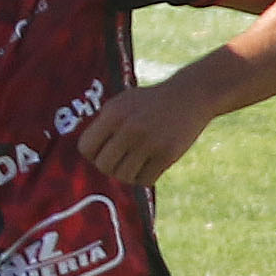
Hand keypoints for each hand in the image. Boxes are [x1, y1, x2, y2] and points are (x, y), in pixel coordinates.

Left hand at [73, 73, 218, 188]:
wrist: (189, 96)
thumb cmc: (149, 103)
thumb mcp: (122, 103)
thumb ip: (103, 126)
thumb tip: (87, 156)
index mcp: (114, 113)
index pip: (86, 148)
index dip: (93, 153)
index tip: (104, 150)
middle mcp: (129, 127)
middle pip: (103, 166)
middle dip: (109, 166)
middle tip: (121, 159)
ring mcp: (149, 142)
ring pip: (123, 176)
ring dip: (127, 174)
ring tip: (135, 162)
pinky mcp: (167, 154)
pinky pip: (145, 180)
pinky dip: (144, 177)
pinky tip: (150, 164)